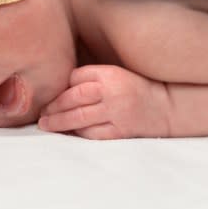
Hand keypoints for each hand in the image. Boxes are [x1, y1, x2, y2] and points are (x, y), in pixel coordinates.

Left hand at [38, 65, 170, 138]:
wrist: (166, 108)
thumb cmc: (136, 90)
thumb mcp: (116, 74)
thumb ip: (92, 78)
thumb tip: (60, 90)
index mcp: (111, 73)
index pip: (77, 77)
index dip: (62, 87)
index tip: (51, 95)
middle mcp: (113, 92)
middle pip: (73, 98)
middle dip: (53, 107)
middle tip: (41, 114)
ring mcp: (117, 113)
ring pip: (79, 118)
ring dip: (59, 122)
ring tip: (46, 125)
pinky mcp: (120, 132)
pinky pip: (92, 134)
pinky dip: (77, 134)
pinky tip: (68, 134)